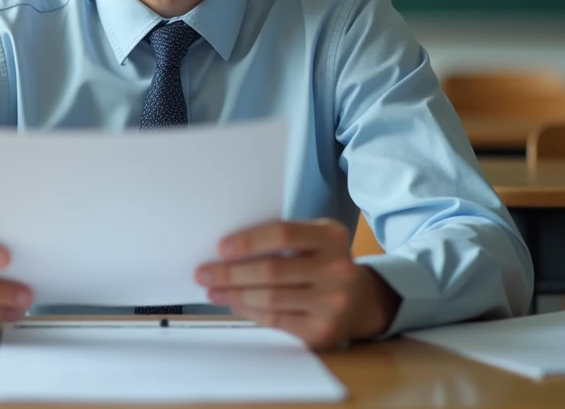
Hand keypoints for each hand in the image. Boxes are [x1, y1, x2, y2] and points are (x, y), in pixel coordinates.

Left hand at [195, 219, 400, 349]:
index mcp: (332, 236)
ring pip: (269, 298)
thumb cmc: (323, 263)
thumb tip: (227, 250)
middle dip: (230, 273)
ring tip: (212, 290)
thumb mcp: (315, 240)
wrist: (361, 301)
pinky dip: (248, 311)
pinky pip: (275, 319)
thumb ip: (283, 239)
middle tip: (203, 273)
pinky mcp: (322, 330)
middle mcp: (337, 268)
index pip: (283, 234)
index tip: (221, 247)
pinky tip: (233, 303)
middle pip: (271, 270)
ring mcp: (333, 302)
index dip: (248, 241)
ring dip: (233, 294)